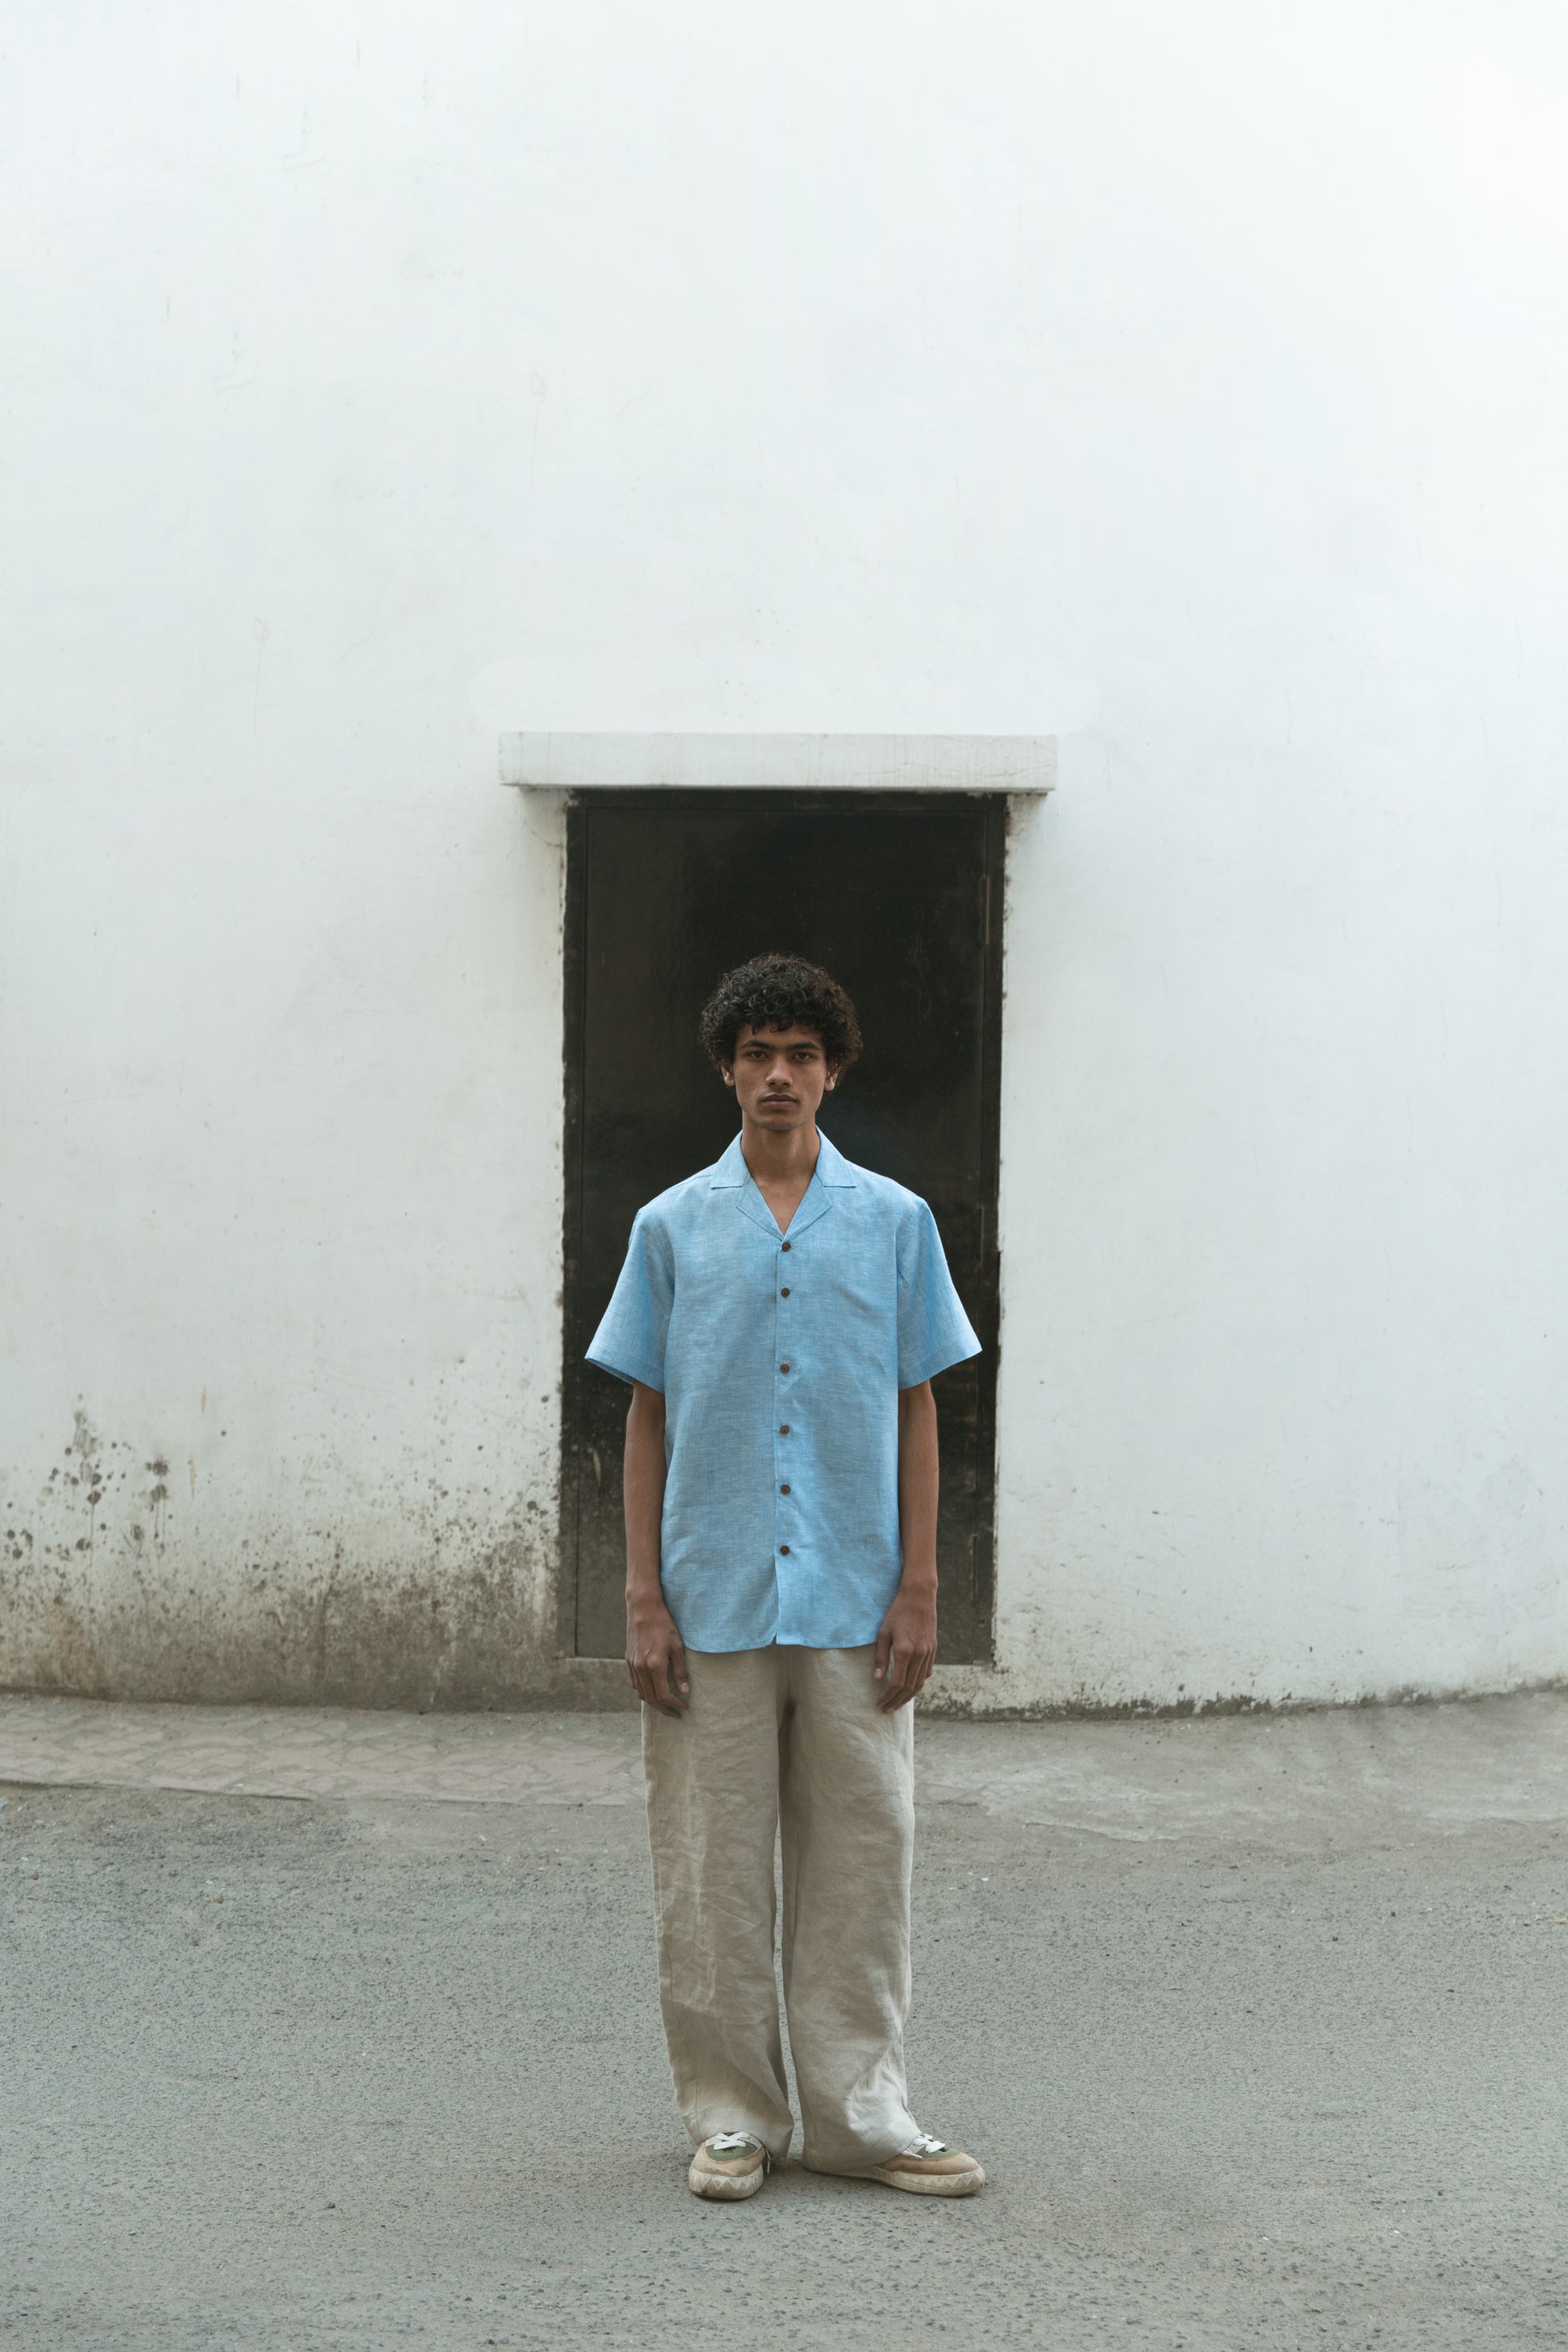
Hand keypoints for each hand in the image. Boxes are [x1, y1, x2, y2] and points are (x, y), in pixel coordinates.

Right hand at [626, 1592, 688, 1715]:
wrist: (642, 1609)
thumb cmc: (663, 1625)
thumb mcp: (677, 1646)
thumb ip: (680, 1670)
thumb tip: (685, 1691)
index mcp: (654, 1665)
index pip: (664, 1695)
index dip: (675, 1704)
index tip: (685, 1706)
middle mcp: (641, 1668)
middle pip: (651, 1699)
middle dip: (664, 1709)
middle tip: (676, 1714)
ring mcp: (633, 1665)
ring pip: (641, 1693)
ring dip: (653, 1703)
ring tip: (666, 1706)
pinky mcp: (629, 1661)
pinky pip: (635, 1683)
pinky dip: (644, 1692)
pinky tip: (653, 1692)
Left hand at [873, 1582, 936, 1710]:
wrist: (919, 1597)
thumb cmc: (897, 1612)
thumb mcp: (883, 1632)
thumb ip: (881, 1656)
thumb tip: (877, 1678)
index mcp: (904, 1651)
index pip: (896, 1683)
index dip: (887, 1696)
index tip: (879, 1702)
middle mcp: (919, 1655)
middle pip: (909, 1688)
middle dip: (897, 1701)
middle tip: (887, 1709)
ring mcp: (928, 1653)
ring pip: (920, 1683)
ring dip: (908, 1696)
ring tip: (898, 1703)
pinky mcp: (933, 1650)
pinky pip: (926, 1673)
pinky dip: (918, 1683)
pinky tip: (910, 1687)